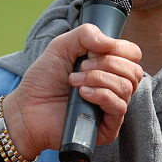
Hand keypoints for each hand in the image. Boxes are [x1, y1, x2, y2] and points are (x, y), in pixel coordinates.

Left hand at [1, 24, 142, 159]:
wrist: (27, 109)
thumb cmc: (44, 80)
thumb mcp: (61, 46)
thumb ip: (85, 34)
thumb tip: (109, 42)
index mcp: (109, 67)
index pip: (133, 54)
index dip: (118, 48)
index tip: (93, 50)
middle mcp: (115, 86)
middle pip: (134, 70)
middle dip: (106, 63)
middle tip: (81, 67)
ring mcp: (112, 107)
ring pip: (127, 87)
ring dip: (99, 78)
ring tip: (75, 81)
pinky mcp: (108, 127)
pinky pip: (119, 107)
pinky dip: (101, 95)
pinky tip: (83, 94)